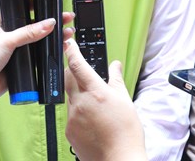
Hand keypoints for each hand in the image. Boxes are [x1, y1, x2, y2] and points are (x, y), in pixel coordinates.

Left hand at [0, 12, 72, 122]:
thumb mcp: (7, 40)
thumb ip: (29, 32)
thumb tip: (48, 23)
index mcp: (3, 25)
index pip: (24, 11)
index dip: (39, 8)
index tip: (54, 7)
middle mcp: (10, 37)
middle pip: (35, 27)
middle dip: (51, 24)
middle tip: (67, 20)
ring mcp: (15, 52)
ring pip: (37, 43)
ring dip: (51, 40)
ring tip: (67, 35)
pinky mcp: (19, 67)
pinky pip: (36, 60)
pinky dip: (47, 56)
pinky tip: (58, 52)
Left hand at [64, 38, 145, 160]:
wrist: (119, 159)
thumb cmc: (126, 133)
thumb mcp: (125, 101)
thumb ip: (116, 80)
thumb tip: (115, 66)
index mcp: (96, 93)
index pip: (77, 65)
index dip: (71, 51)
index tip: (69, 44)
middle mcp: (81, 103)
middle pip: (68, 78)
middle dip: (73, 72)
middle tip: (84, 74)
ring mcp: (73, 117)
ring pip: (69, 97)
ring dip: (77, 94)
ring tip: (95, 105)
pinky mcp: (69, 130)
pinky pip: (70, 114)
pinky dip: (78, 111)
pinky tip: (91, 119)